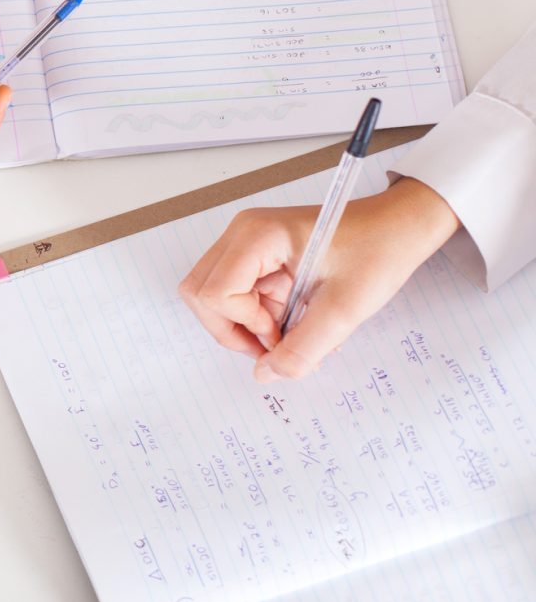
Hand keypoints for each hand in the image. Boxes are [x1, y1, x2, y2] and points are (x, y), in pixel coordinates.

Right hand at [179, 179, 459, 382]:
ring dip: (246, 326)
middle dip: (232, 329)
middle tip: (274, 345)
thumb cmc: (379, 251)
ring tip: (290, 333)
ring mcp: (246, 244)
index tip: (282, 335)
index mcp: (257, 235)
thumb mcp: (344, 310)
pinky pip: (237, 295)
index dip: (243, 325)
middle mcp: (242, 235)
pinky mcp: (257, 257)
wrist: (401, 227)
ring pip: (214, 297)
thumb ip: (302, 349)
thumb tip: (266, 374)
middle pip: (200, 294)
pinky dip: (259, 318)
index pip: (215, 293)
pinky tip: (296, 320)